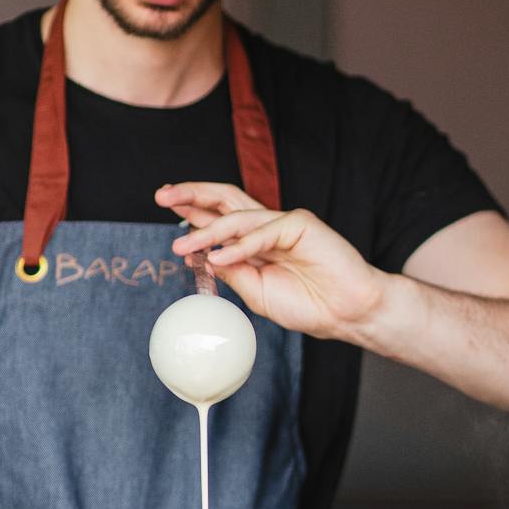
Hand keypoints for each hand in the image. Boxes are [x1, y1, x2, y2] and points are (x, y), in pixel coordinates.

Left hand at [156, 181, 386, 340]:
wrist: (346, 314)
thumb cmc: (308, 305)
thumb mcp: (257, 293)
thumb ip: (233, 272)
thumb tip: (204, 257)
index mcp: (255, 242)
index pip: (218, 217)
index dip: (191, 209)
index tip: (165, 203)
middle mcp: (267, 227)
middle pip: (224, 201)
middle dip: (192, 195)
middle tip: (162, 196)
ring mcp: (284, 223)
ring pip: (237, 218)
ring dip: (207, 231)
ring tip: (183, 246)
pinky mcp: (301, 224)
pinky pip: (263, 232)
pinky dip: (239, 246)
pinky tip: (219, 257)